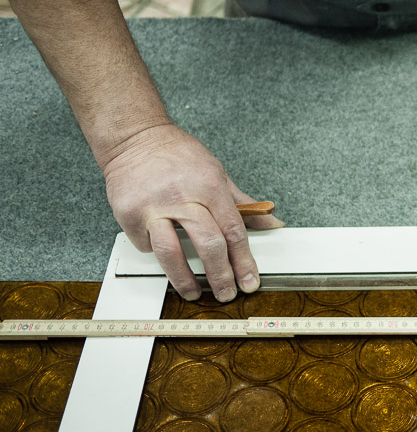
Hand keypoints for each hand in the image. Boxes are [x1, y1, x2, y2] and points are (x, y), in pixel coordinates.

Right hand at [102, 123, 282, 300]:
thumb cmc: (179, 155)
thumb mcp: (218, 174)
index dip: (243, 261)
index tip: (249, 281)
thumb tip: (272, 220)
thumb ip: (243, 203)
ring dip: (185, 280)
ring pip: (172, 253)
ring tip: (195, 293)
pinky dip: (158, 255)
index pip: (234, 231)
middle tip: (226, 293)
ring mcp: (154, 207)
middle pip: (208, 244)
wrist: (135, 137)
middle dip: (221, 275)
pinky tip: (165, 257)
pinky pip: (147, 245)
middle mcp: (183, 197)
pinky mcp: (129, 214)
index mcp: (210, 187)